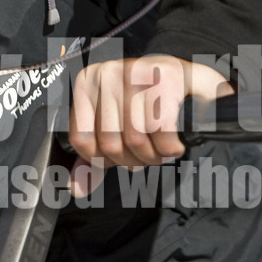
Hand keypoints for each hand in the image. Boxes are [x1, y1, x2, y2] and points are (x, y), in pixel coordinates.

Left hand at [65, 55, 229, 196]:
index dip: (103, 159)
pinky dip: (170, 148)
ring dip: (153, 156)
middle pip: (110, 143)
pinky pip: (161, 132)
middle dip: (132, 160)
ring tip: (161, 150)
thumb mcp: (114, 125)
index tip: (121, 156)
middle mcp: (106, 74)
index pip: (82, 140)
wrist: (185, 77)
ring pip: (136, 139)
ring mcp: (135, 74)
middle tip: (147, 155)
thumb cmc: (145, 103)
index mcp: (87, 84)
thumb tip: (76, 188)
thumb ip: (94, 155)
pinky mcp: (164, 80)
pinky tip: (174, 144)